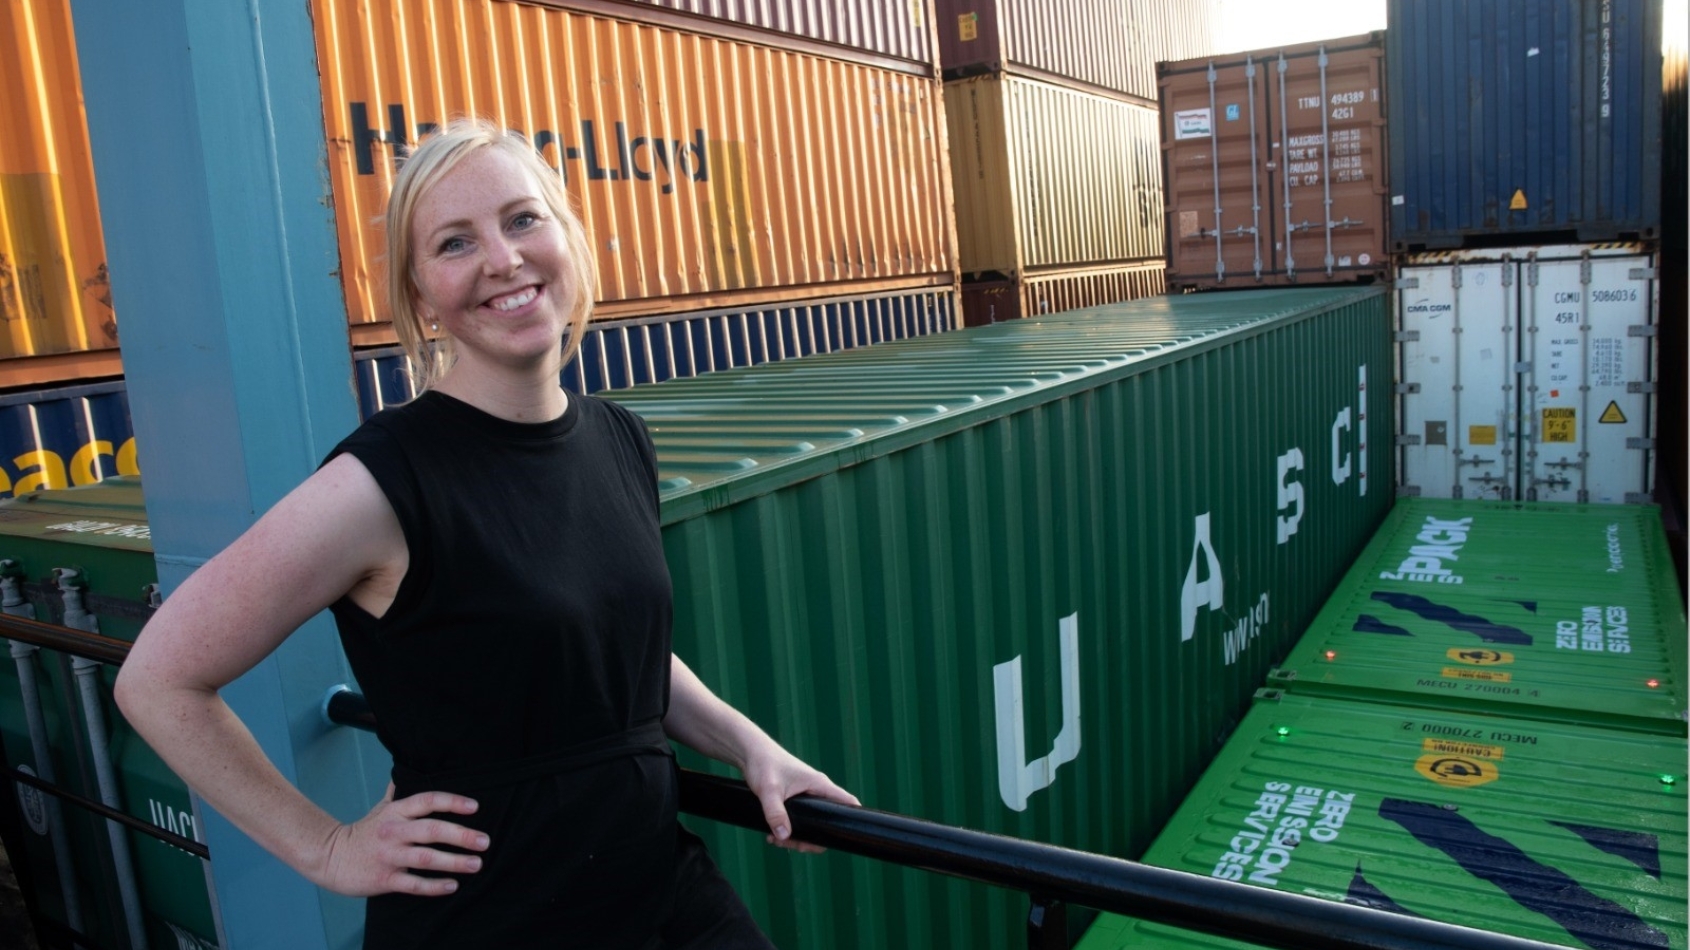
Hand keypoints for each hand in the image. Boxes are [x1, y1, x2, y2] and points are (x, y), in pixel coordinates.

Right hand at [309, 784, 488, 895]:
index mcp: (396, 812)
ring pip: (426, 858)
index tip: (475, 807)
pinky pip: (413, 883)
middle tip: (485, 841)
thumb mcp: (381, 808)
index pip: (427, 801)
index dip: (452, 802)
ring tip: (476, 864)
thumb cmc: (363, 832)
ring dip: (454, 862)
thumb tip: (409, 768)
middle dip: (462, 835)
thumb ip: (399, 792)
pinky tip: (452, 886)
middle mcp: (394, 831)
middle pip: (432, 830)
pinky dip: (434, 886)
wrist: (329, 857)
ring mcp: (389, 856)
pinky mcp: (384, 879)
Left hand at [741, 747, 859, 853]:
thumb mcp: (769, 791)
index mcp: (819, 785)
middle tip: (792, 846)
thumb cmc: (764, 764)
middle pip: (826, 822)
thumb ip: (775, 813)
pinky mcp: (794, 799)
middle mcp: (816, 790)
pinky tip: (772, 835)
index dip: (851, 818)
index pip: (846, 802)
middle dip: (811, 839)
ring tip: (775, 841)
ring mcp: (806, 795)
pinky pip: (798, 820)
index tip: (844, 836)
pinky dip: (787, 830)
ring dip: (796, 837)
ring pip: (810, 824)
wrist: (751, 752)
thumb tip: (784, 836)